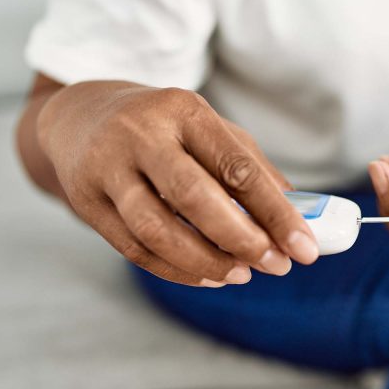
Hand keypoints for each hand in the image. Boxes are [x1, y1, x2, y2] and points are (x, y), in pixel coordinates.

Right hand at [38, 82, 318, 285]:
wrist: (83, 118)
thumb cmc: (166, 129)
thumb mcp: (213, 132)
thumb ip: (254, 171)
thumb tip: (300, 220)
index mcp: (185, 111)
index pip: (238, 167)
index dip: (277, 213)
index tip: (305, 249)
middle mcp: (142, 134)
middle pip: (194, 196)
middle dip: (242, 239)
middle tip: (276, 266)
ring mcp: (108, 167)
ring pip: (156, 229)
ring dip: (205, 262)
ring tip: (241, 276)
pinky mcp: (87, 201)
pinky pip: (133, 248)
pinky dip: (175, 270)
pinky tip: (207, 277)